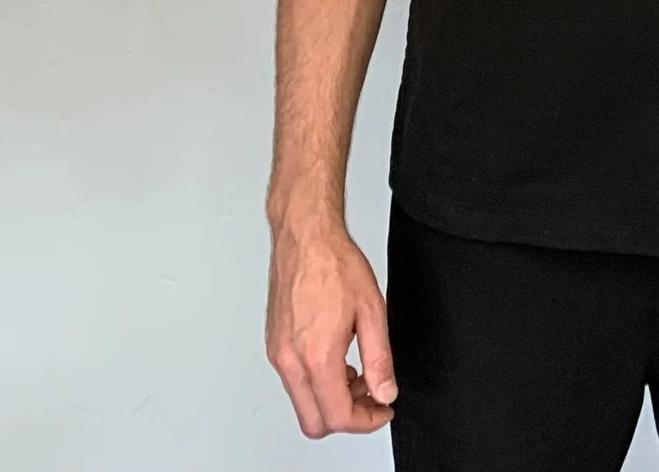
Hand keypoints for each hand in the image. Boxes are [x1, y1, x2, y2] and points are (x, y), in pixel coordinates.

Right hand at [266, 211, 396, 436]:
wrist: (305, 236)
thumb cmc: (334, 263)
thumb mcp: (372, 311)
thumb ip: (380, 360)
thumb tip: (385, 393)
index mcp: (315, 355)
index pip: (338, 416)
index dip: (367, 421)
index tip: (383, 409)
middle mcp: (290, 360)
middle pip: (314, 422)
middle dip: (347, 418)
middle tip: (371, 396)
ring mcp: (277, 353)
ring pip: (303, 403)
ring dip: (332, 399)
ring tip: (359, 373)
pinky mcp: (274, 345)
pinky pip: (294, 382)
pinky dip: (317, 383)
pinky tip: (338, 359)